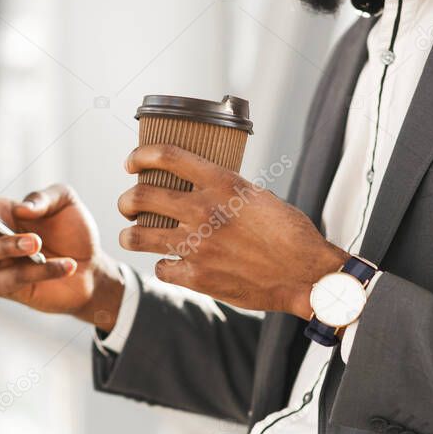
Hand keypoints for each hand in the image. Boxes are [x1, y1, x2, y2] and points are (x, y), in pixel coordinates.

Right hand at [0, 175, 122, 329]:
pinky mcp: (6, 288)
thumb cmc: (72, 231)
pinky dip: (41, 270)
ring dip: (9, 245)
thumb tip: (22, 208)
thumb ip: (44, 197)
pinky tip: (66, 265)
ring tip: (36, 242)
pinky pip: (11, 279)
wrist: (92, 270)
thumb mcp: (65, 201)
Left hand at [117, 145, 346, 317]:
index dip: (141, 156)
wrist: (306, 275)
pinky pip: (161, 269)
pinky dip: (163, 267)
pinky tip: (170, 265)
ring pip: (138, 236)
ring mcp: (198, 246)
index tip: (132, 163)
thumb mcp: (260, 197)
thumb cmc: (291, 234)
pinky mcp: (198, 277)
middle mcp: (205, 211)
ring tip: (131, 235)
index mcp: (223, 183)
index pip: (167, 156)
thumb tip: (204, 186)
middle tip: (127, 205)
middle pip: (141, 197)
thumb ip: (228, 190)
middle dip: (126, 201)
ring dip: (130, 235)